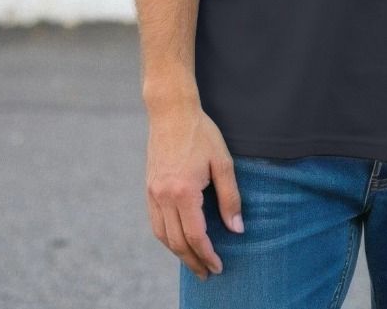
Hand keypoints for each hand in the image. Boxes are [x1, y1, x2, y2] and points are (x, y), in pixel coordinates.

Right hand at [144, 100, 245, 280]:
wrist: (171, 112)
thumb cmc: (201, 133)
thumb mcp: (223, 162)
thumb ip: (230, 197)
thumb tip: (237, 229)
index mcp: (183, 191)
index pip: (195, 235)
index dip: (207, 254)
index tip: (218, 267)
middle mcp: (164, 196)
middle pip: (176, 242)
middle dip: (193, 261)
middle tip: (207, 273)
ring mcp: (153, 193)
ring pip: (163, 236)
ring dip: (178, 253)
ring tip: (194, 262)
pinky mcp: (149, 188)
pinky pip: (155, 222)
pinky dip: (166, 237)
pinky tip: (178, 241)